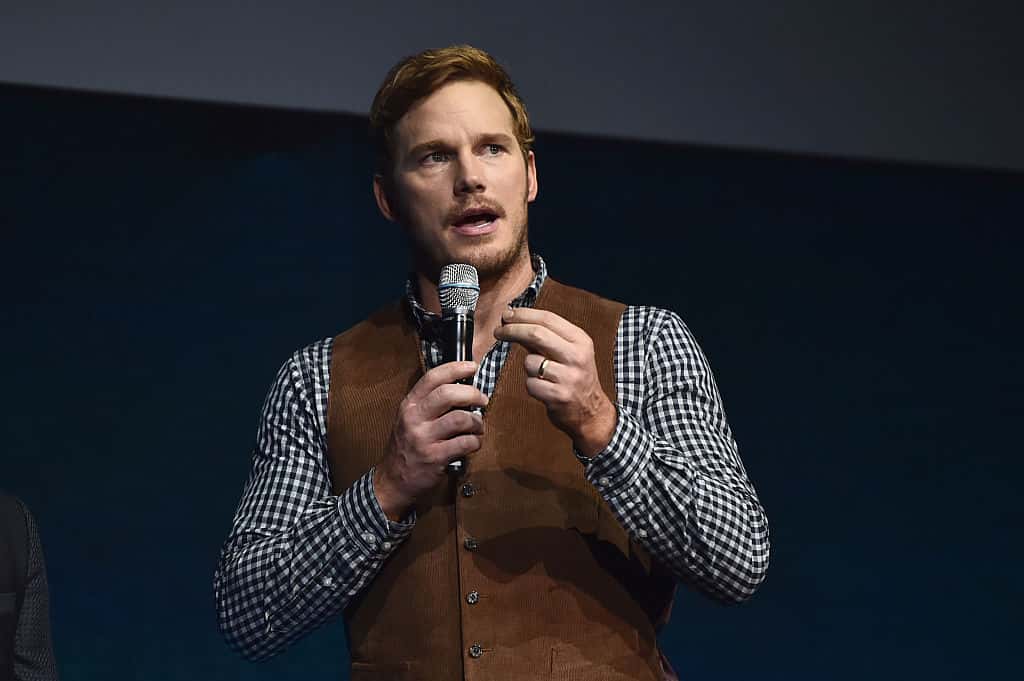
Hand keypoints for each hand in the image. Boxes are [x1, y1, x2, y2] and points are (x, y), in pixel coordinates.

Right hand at [374, 361, 487, 520]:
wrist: (392, 480)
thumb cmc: (407, 446)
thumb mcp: (409, 419)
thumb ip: (429, 403)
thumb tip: (463, 388)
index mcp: (409, 405)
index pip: (433, 378)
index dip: (455, 368)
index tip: (471, 367)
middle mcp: (414, 419)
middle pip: (448, 394)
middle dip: (472, 394)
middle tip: (482, 400)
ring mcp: (423, 438)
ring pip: (460, 419)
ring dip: (477, 422)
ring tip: (478, 427)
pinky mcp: (435, 457)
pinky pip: (464, 443)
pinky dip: (475, 441)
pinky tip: (473, 443)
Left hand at [493, 307, 616, 456]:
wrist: (592, 412)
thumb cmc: (575, 377)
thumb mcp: (569, 352)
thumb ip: (544, 336)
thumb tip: (513, 319)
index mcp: (581, 340)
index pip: (548, 319)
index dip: (523, 315)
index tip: (507, 315)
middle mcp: (577, 356)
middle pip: (536, 334)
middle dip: (512, 330)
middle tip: (498, 331)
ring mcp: (569, 377)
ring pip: (530, 362)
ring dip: (528, 367)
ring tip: (541, 375)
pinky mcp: (559, 396)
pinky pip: (530, 384)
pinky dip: (531, 386)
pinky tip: (544, 389)